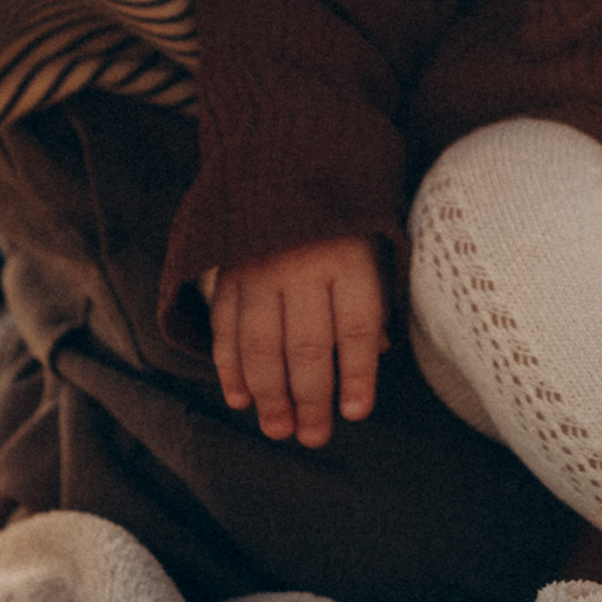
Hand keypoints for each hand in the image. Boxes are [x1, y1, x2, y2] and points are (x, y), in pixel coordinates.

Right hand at [210, 236, 387, 447]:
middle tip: (314, 436)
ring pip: (261, 343)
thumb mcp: (373, 250)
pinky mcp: (228, 273)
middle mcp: (303, 264)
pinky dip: (230, 368)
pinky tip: (241, 398)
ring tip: (278, 428)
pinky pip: (225, 328)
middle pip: (307, 344)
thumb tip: (376, 353)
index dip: (357, 373)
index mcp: (349, 258)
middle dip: (310, 398)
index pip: (355, 325)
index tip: (356, 413)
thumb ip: (374, 300)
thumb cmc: (343, 223)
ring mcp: (259, 269)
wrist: (287, 166)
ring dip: (269, 393)